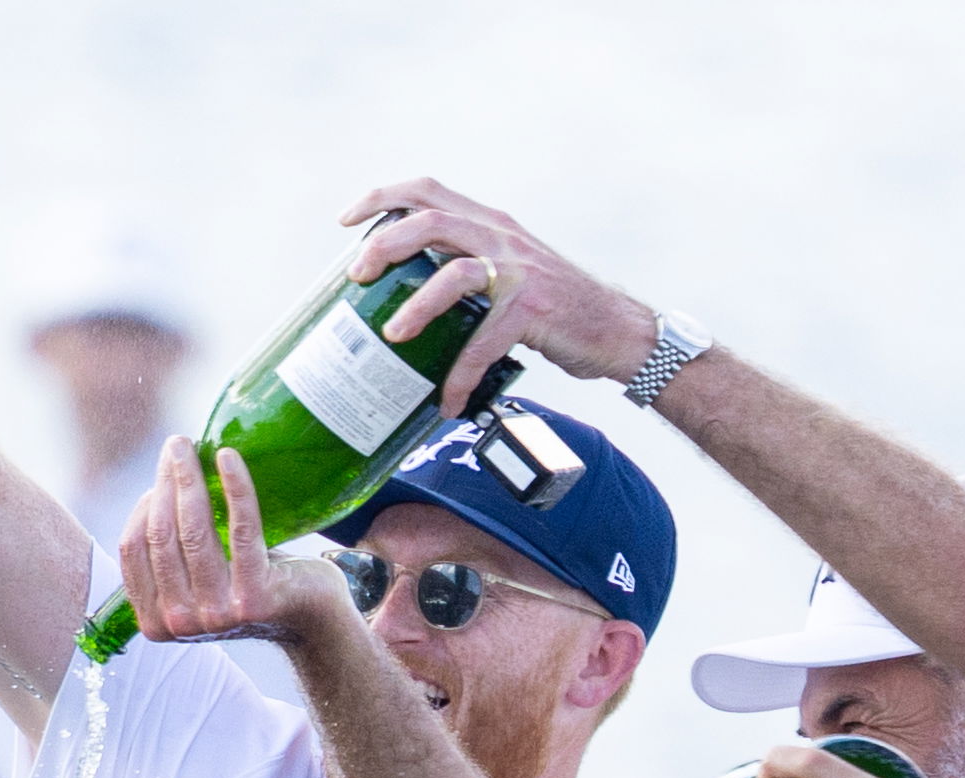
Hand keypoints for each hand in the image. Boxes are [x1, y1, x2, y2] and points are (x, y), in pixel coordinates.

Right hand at [123, 443, 348, 647]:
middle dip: (167, 481)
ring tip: (193, 446)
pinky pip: (240, 529)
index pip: (133, 549)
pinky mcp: (255, 596)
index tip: (162, 474)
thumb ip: (171, 551)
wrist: (306, 615)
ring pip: (194, 530)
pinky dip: (234, 487)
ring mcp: (217, 614)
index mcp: (157, 622)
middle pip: (161, 535)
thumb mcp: (195, 580)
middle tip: (177, 444)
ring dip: (191, 478)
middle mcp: (181, 622)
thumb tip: (160, 483)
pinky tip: (228, 458)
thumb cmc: (247, 586)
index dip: (144, 505)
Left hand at [338, 176, 665, 413]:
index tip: (347, 219)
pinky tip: (449, 400)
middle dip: (383, 244)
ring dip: (415, 306)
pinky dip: (462, 375)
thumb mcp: (512, 269)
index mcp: (490, 222)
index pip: (428, 189)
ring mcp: (519, 271)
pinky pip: (483, 342)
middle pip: (429, 220)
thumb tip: (412, 291)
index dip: (382, 197)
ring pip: (452, 273)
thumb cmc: (558, 308)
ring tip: (392, 336)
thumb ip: (470, 265)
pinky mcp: (532, 310)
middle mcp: (502, 236)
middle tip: (357, 276)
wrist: (617, 330)